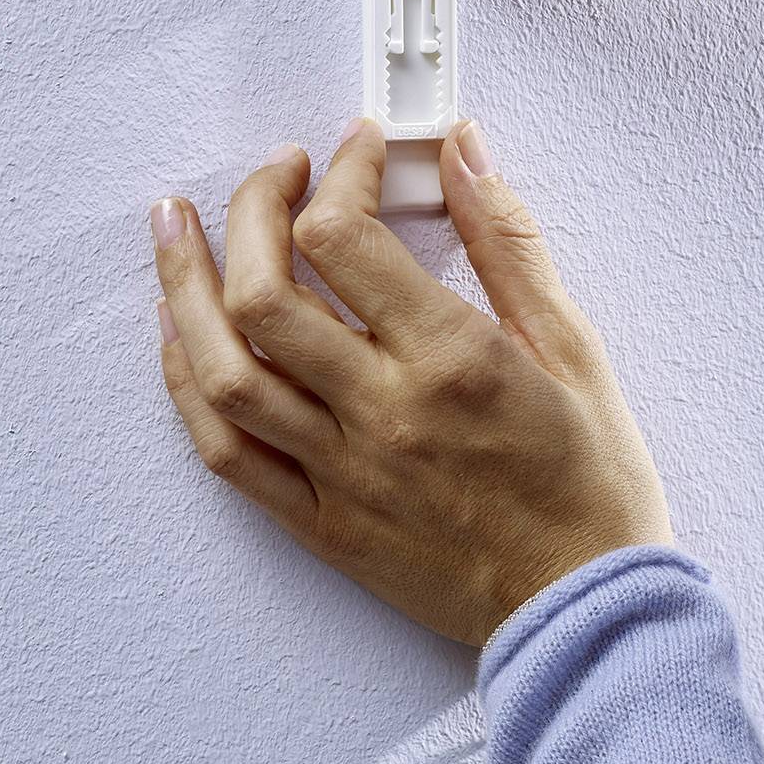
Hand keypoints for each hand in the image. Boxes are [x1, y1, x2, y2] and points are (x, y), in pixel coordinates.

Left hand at [148, 118, 672, 646]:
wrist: (586, 614)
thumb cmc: (591, 485)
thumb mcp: (572, 346)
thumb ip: (508, 242)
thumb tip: (463, 150)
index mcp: (452, 361)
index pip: (345, 237)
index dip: (337, 173)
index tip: (353, 149)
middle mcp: (383, 414)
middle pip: (264, 293)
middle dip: (251, 210)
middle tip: (273, 173)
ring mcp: (341, 475)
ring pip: (224, 372)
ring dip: (183, 287)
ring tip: (173, 227)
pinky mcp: (321, 524)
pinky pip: (228, 454)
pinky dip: (188, 384)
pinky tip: (179, 333)